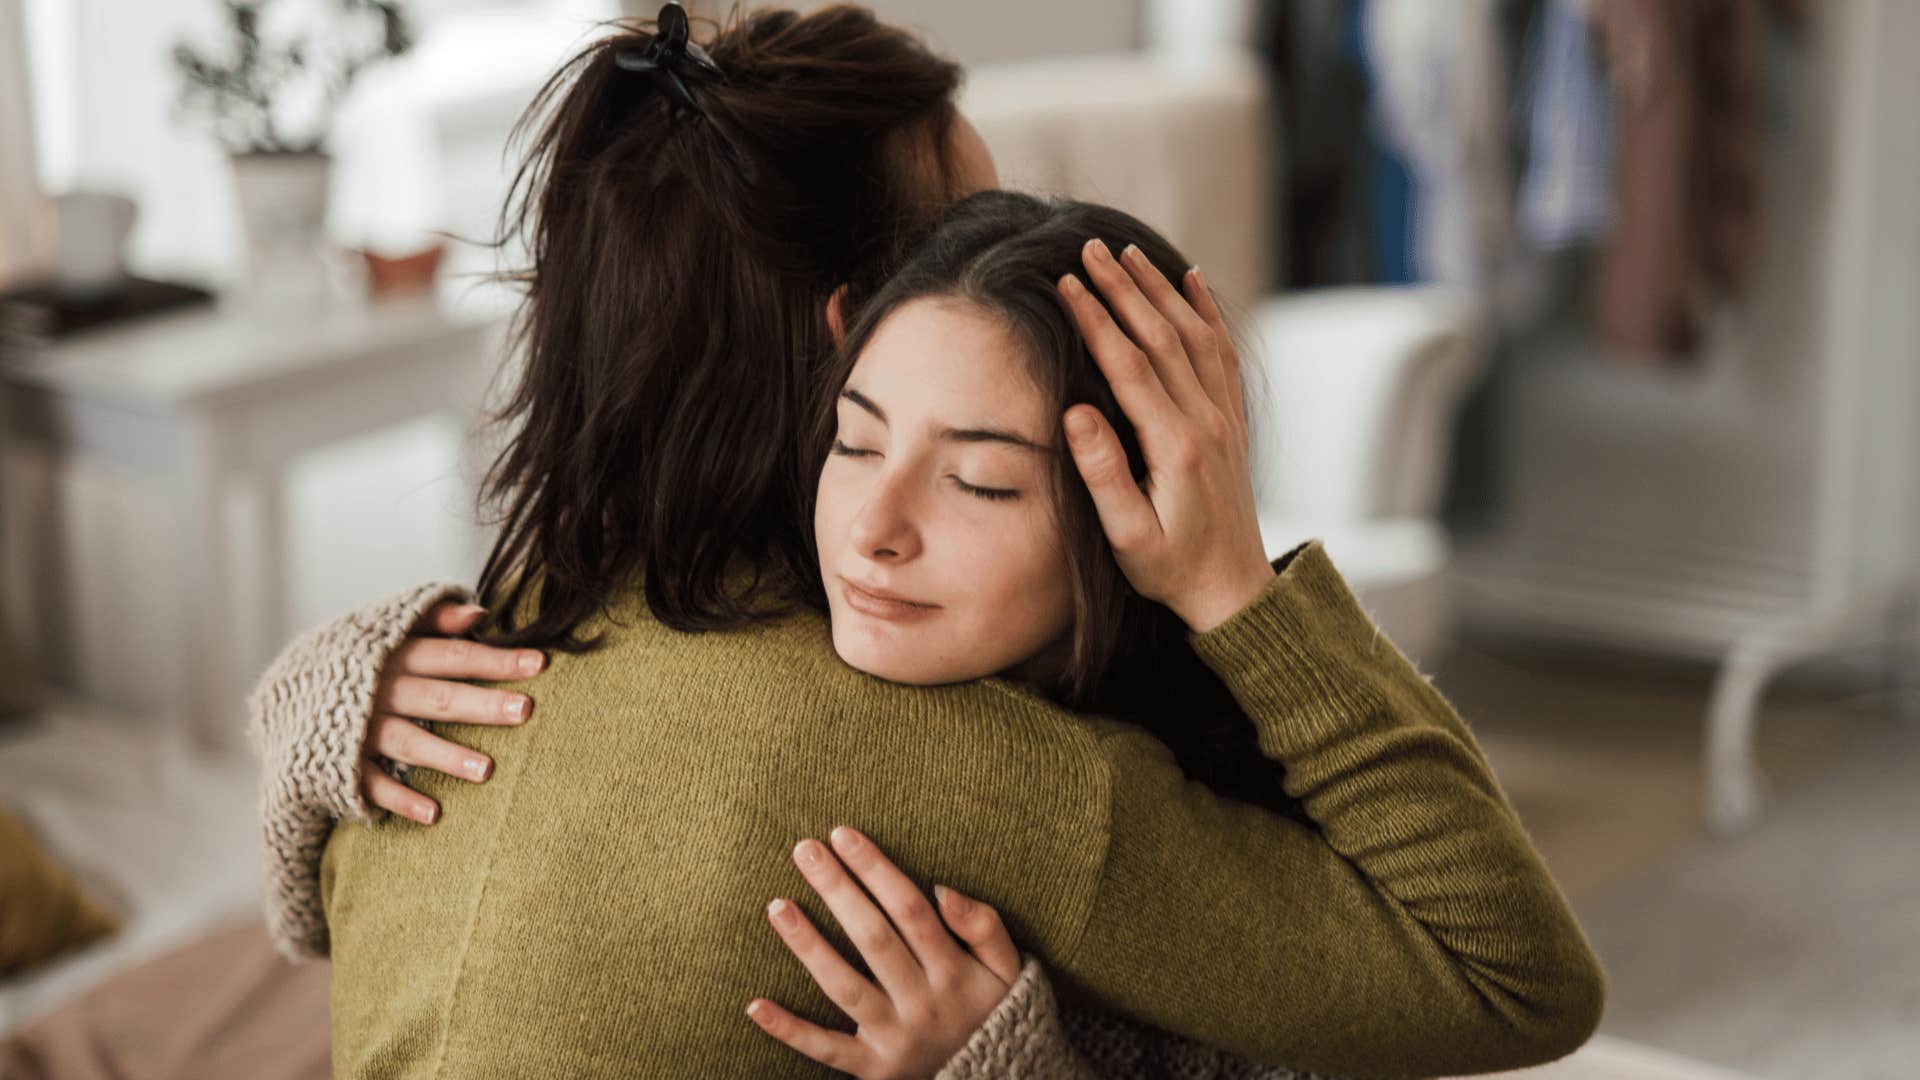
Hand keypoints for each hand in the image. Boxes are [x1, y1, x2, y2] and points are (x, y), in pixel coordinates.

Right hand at [361, 601, 545, 823]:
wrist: (284, 694)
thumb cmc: (361, 659)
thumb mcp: (389, 629)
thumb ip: (435, 620)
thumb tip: (482, 614)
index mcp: (394, 653)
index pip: (453, 655)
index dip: (495, 658)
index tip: (540, 663)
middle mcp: (378, 689)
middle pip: (436, 696)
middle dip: (480, 703)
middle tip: (523, 711)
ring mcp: (358, 728)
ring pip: (406, 740)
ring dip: (445, 755)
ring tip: (487, 770)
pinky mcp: (341, 762)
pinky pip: (371, 783)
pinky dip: (399, 799)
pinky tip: (433, 814)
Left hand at [747, 826, 1021, 1079]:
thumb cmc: (996, 1011)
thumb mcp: (1010, 967)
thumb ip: (984, 926)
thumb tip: (942, 889)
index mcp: (953, 972)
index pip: (910, 910)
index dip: (876, 870)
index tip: (843, 835)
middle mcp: (922, 1003)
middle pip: (873, 939)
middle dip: (837, 891)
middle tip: (804, 850)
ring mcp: (894, 1038)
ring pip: (843, 987)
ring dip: (807, 946)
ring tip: (776, 906)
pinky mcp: (873, 1069)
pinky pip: (826, 1049)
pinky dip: (789, 1030)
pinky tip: (754, 1005)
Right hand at [1057, 240, 1274, 632]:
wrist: (1234, 589)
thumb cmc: (1171, 569)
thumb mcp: (1128, 537)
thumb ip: (1104, 474)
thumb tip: (1076, 413)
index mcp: (1176, 447)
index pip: (1131, 367)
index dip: (1097, 321)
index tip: (1068, 284)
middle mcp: (1207, 422)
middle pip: (1163, 337)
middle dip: (1123, 288)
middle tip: (1089, 249)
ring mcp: (1224, 417)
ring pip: (1194, 335)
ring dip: (1160, 289)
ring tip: (1128, 252)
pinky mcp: (1231, 420)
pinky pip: (1222, 352)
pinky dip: (1206, 311)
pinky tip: (1190, 280)